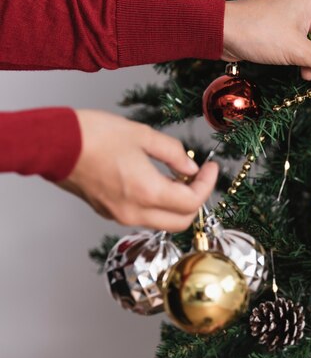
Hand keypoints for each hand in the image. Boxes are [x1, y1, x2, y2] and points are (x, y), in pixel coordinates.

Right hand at [58, 110, 217, 231]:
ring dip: (177, 204)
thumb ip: (174, 154)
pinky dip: (158, 204)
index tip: (210, 168)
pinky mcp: (108, 212)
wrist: (54, 144)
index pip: (192, 203)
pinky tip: (157, 180)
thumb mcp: (143, 135)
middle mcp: (134, 212)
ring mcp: (119, 215)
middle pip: (181, 222)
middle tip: (199, 176)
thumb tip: (190, 169)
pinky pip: (143, 216)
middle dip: (196, 201)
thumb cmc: (94, 135)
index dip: (207, 185)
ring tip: (178, 176)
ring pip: (162, 222)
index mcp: (147, 192)